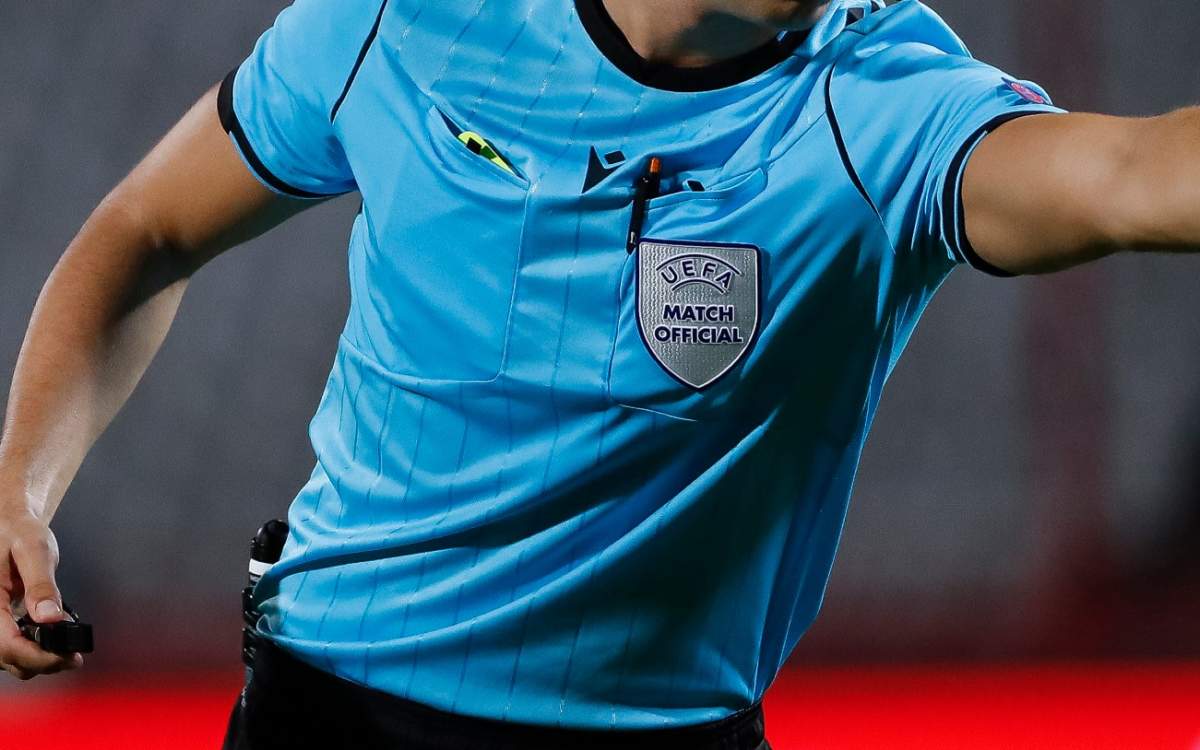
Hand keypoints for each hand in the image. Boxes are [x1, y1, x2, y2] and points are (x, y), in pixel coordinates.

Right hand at [0, 507, 82, 679]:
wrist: (8, 523)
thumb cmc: (17, 531)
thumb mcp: (34, 549)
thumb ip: (41, 584)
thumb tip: (51, 618)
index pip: (6, 644)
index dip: (36, 656)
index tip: (66, 657)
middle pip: (6, 657)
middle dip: (40, 662)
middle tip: (73, 658)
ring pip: (6, 656)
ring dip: (35, 660)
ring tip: (67, 653)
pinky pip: (9, 644)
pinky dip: (30, 649)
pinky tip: (52, 642)